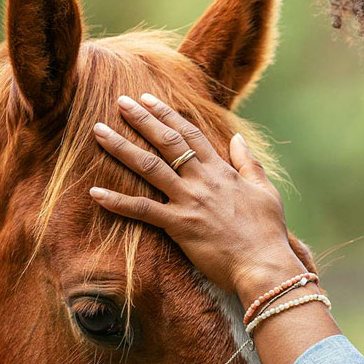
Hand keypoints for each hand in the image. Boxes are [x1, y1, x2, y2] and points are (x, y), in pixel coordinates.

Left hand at [89, 93, 303, 294]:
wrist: (264, 264)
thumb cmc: (268, 231)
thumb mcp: (265, 191)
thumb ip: (249, 162)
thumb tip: (237, 137)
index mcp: (222, 171)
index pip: (190, 134)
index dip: (167, 114)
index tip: (148, 99)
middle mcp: (202, 181)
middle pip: (167, 142)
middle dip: (141, 119)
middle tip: (119, 101)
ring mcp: (189, 201)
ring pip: (149, 167)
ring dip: (121, 147)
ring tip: (98, 131)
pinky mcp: (179, 226)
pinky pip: (142, 210)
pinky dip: (117, 201)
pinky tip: (94, 192)